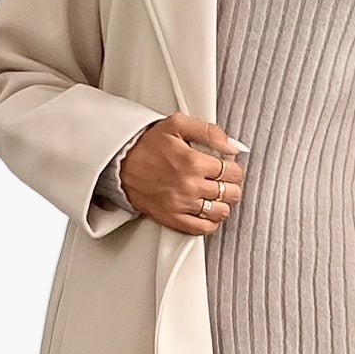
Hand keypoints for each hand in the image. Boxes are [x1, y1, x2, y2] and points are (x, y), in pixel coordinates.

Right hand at [120, 112, 246, 233]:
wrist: (120, 164)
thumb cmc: (147, 144)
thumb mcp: (177, 125)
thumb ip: (209, 132)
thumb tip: (234, 146)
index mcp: (193, 162)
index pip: (233, 172)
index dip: (235, 168)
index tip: (228, 166)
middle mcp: (189, 186)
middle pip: (230, 193)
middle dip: (231, 185)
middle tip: (223, 180)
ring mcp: (181, 205)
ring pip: (221, 212)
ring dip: (223, 203)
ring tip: (215, 194)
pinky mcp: (172, 219)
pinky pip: (203, 229)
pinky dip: (211, 222)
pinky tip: (207, 210)